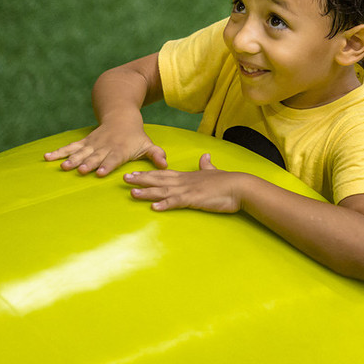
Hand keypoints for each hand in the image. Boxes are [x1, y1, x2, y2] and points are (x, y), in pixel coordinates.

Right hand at [43, 123, 167, 176]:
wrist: (120, 113)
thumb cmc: (135, 135)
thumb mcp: (147, 143)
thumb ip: (155, 154)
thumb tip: (165, 163)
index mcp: (119, 149)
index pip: (113, 159)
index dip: (106, 165)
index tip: (99, 173)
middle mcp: (104, 146)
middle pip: (94, 157)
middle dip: (86, 164)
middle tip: (78, 171)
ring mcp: (92, 144)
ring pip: (80, 151)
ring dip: (71, 159)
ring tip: (62, 166)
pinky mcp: (84, 142)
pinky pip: (70, 147)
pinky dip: (59, 152)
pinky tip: (47, 157)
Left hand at [124, 153, 243, 212]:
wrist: (239, 186)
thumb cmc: (227, 182)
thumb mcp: (213, 171)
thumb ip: (206, 165)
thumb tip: (205, 156)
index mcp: (186, 176)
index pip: (162, 174)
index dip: (147, 173)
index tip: (133, 173)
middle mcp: (183, 181)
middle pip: (158, 180)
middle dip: (141, 180)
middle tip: (124, 179)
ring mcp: (187, 190)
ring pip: (162, 191)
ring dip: (147, 192)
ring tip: (132, 193)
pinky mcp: (194, 200)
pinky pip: (176, 202)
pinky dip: (165, 204)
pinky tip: (154, 207)